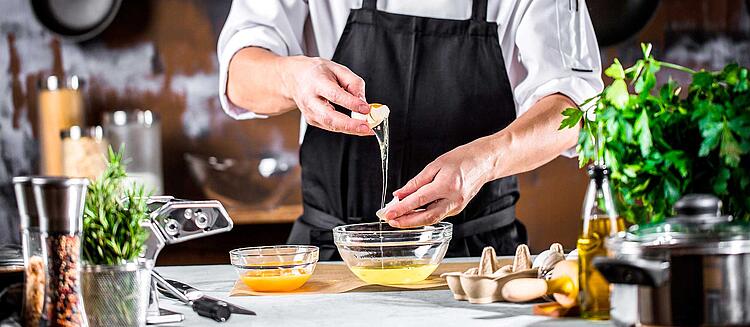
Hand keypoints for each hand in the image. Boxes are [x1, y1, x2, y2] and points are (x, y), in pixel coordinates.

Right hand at [280, 56, 372, 135]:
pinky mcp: (312, 120)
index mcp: (316, 82)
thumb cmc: (316, 72)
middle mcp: (310, 99)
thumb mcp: (337, 68)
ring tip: (368, 129)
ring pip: (331, 125)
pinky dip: (346, 128)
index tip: (366, 109)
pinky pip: (331, 127)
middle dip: (350, 124)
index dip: (351, 103)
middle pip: (329, 116)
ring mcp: (309, 112)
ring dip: (351, 129)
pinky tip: (358, 127)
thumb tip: (363, 101)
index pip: (334, 95)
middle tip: (368, 127)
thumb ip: (353, 82)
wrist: (294, 78)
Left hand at [383, 138, 497, 227]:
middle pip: (426, 217)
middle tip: (390, 221)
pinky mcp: (457, 209)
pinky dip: (423, 216)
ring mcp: (457, 206)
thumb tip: (400, 194)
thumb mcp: (435, 165)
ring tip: (398, 218)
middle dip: (406, 222)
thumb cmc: (462, 159)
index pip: (418, 201)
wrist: (485, 162)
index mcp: (446, 185)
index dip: (401, 209)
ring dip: (413, 221)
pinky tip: (413, 213)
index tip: (388, 213)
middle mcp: (453, 199)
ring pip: (431, 219)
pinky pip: (437, 215)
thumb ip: (417, 182)